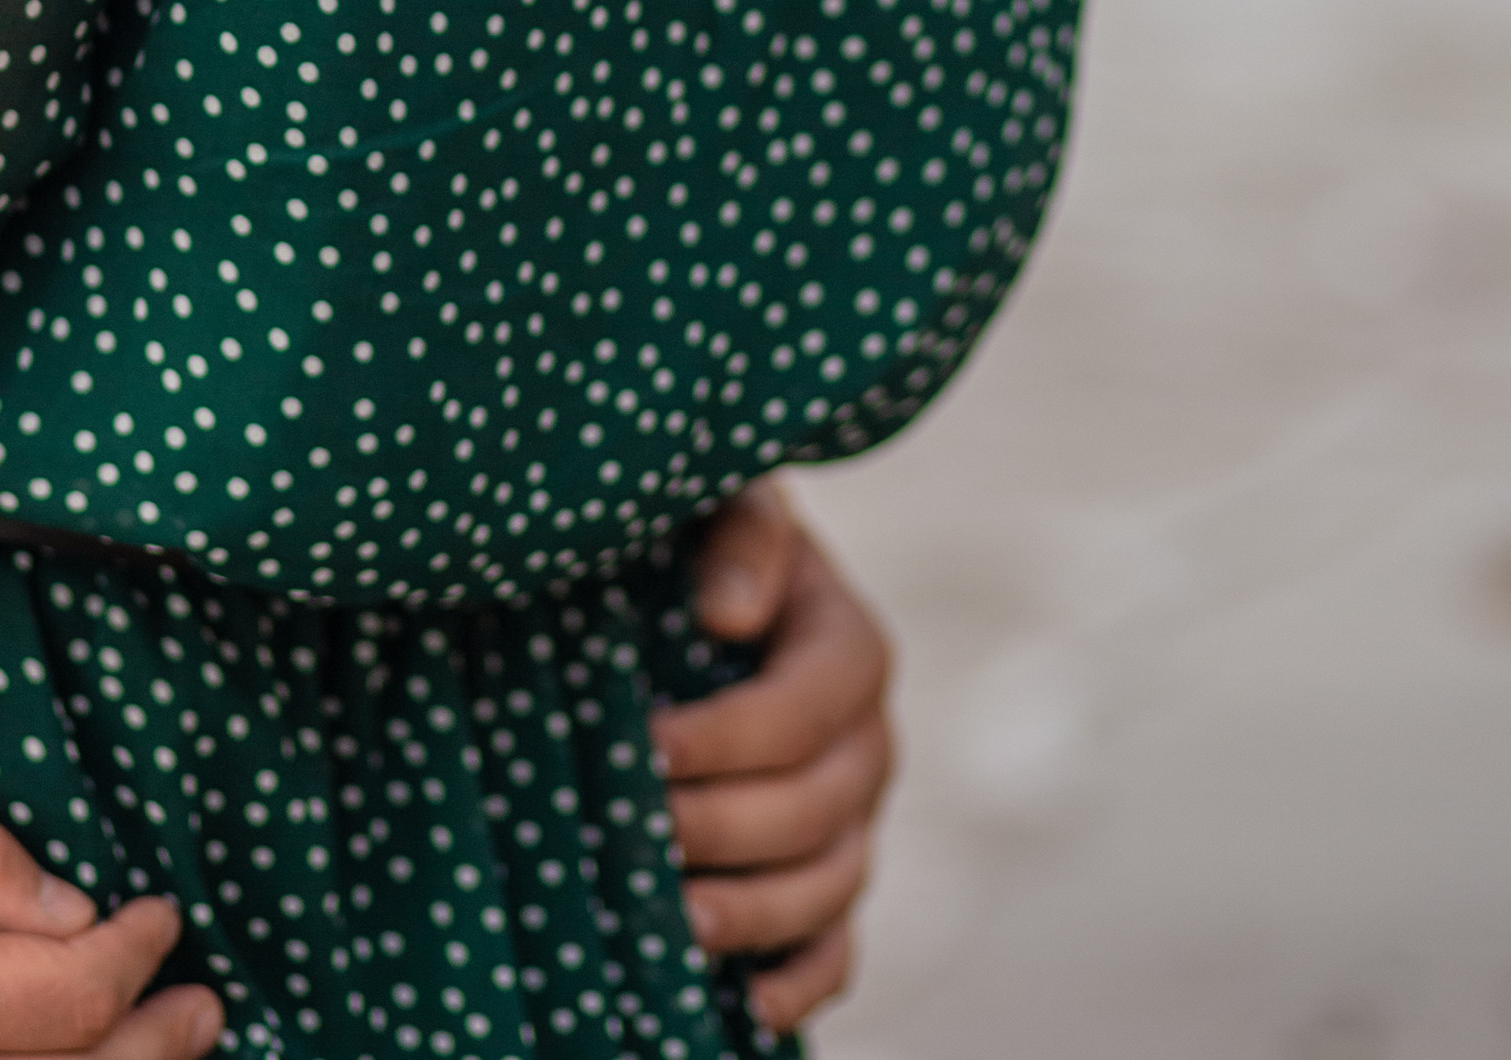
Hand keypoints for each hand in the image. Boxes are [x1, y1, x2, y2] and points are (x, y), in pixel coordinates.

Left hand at [653, 483, 895, 1036]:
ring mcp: (856, 820)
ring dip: (757, 914)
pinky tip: (749, 1007)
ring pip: (829, 887)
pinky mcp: (831, 876)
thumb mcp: (727, 503)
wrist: (705, 591)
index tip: (645, 745)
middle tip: (643, 831)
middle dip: (726, 828)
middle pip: (815, 812)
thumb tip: (728, 618)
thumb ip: (742, 536)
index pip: (802, 713)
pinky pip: (838, 946)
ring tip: (678, 921)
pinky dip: (804, 983)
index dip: (727, 739)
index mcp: (849, 650)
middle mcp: (867, 744)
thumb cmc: (704, 539)